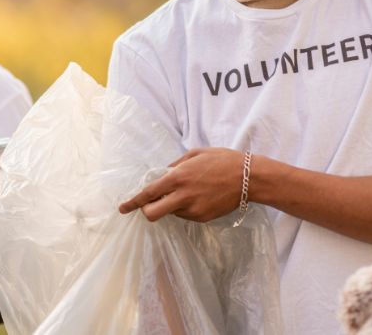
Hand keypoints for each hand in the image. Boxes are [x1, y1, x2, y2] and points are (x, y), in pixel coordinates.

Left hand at [118, 147, 244, 221]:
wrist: (248, 178)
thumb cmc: (222, 160)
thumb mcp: (195, 154)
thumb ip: (175, 164)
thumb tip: (163, 173)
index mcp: (178, 177)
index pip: (148, 193)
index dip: (132, 202)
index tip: (122, 208)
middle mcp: (182, 196)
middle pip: (152, 213)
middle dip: (146, 210)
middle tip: (151, 203)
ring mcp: (193, 210)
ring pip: (171, 213)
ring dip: (171, 205)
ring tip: (189, 191)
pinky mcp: (203, 217)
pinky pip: (186, 215)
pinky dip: (185, 207)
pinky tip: (199, 196)